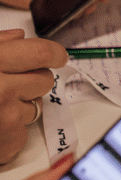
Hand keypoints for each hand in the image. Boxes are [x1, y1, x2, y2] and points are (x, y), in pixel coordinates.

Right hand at [0, 29, 67, 163]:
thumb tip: (18, 37)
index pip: (42, 53)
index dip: (54, 53)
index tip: (57, 55)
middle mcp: (2, 90)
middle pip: (45, 79)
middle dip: (32, 78)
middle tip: (9, 80)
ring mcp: (7, 118)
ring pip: (35, 105)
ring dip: (19, 104)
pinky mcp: (8, 141)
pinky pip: (24, 130)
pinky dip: (11, 128)